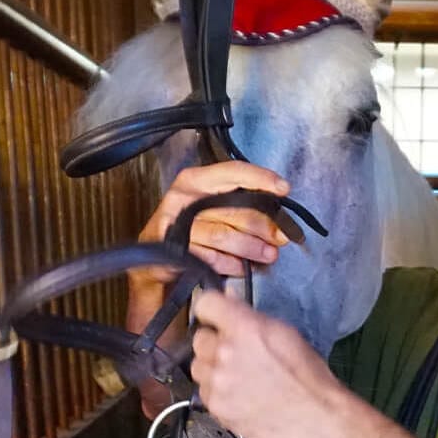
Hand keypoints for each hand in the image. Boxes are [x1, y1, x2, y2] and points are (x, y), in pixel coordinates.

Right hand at [124, 161, 291, 334]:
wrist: (154, 260)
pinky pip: (211, 258)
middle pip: (233, 208)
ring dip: (251, 247)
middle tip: (281, 238)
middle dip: (263, 225)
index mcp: (194, 179)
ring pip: (224, 235)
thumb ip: (242, 206)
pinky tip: (242, 266)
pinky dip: (231, 264)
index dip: (260, 178)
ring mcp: (175, 224)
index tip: (283, 188)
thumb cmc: (190, 229)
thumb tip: (279, 222)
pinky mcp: (173, 250)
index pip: (232, 171)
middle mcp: (182, 197)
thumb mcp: (212, 208)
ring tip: (268, 255)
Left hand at [191, 288, 345, 437]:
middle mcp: (225, 352)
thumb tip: (229, 297)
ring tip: (239, 377)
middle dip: (215, 343)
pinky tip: (240, 395)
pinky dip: (217, 392)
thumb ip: (249, 316)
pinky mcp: (215, 406)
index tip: (216, 318)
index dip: (212, 311)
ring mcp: (218, 382)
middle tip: (237, 354)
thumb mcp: (284, 333)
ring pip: (198, 366)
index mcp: (244, 328)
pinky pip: (205, 392)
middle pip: (199, 338)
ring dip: (213, 369)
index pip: (205, 304)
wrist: (314, 416)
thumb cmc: (306, 375)